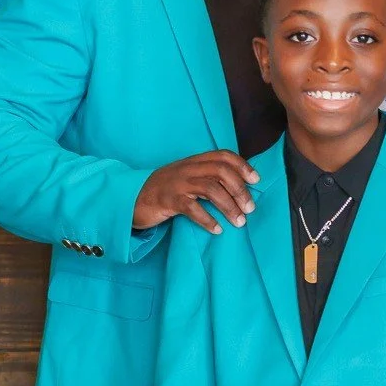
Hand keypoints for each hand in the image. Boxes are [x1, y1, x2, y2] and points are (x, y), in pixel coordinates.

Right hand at [134, 151, 259, 234]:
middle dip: (240, 190)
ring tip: (239, 222)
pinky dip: (207, 219)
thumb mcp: (186, 178)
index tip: (256, 180)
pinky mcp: (167, 200)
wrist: (130, 198)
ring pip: (210, 189)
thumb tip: (238, 189)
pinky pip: (191, 208)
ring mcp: (177, 183)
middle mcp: (187, 169)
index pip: (223, 155)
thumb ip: (206, 178)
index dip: (242, 165)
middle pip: (221, 172)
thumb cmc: (164, 190)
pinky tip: (217, 229)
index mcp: (193, 161)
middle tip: (249, 208)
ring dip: (229, 206)